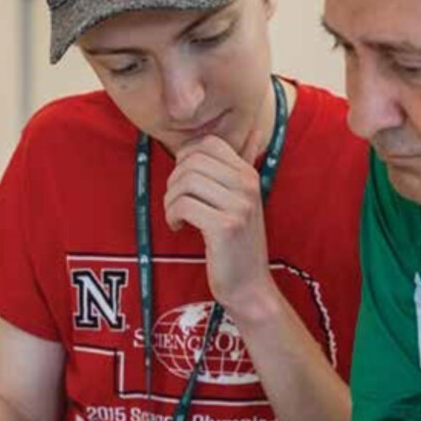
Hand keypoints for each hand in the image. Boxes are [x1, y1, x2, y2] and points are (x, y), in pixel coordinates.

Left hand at [164, 133, 277, 316]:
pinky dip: (172, 215)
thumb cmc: (238, 244)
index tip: (184, 182)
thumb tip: (237, 135)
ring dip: (170, 200)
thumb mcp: (242, 200)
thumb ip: (236, 169)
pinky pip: (184, 205)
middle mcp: (247, 185)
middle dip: (173, 181)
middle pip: (192, 161)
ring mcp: (239, 206)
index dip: (186, 157)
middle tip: (176, 203)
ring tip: (177, 216)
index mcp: (249, 175)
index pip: (209, 143)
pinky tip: (179, 227)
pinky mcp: (225, 226)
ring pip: (185, 182)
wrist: (250, 285)